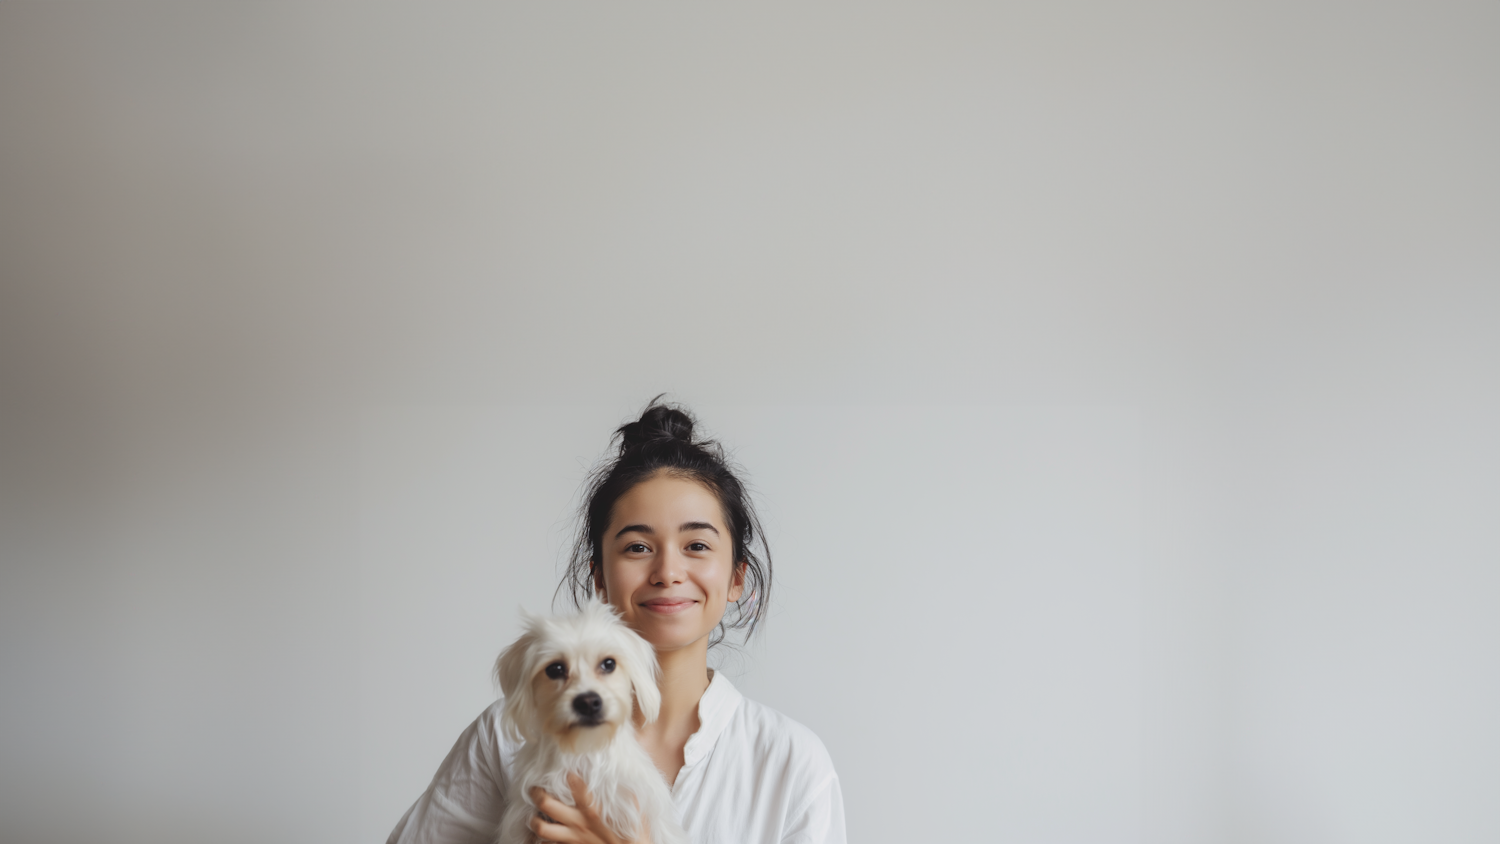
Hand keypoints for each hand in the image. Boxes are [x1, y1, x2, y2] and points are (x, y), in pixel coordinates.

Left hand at [529, 773, 650, 843]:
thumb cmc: (634, 835)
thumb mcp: (636, 811)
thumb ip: (629, 793)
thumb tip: (626, 773)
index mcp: (594, 812)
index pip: (579, 791)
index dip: (571, 779)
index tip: (569, 771)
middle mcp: (578, 824)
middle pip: (547, 805)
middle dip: (537, 793)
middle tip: (535, 788)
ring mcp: (571, 838)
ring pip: (541, 827)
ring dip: (533, 820)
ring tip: (534, 814)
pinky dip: (540, 840)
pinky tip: (540, 836)